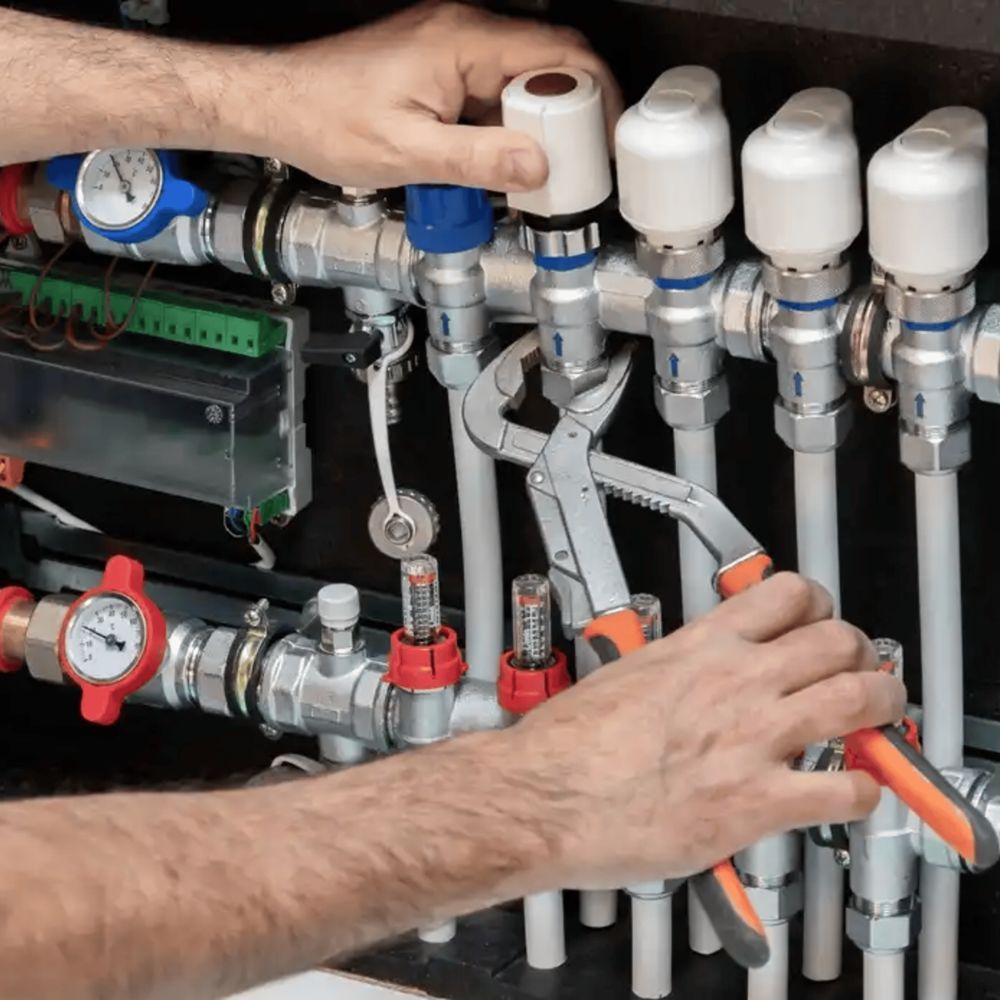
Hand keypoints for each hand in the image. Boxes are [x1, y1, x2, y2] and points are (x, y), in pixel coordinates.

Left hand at [240, 1, 621, 190]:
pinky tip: (504, 161)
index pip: (558, 54)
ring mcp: (452, 48)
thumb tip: (536, 165)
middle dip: (573, 115)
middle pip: (549, 64)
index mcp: (462, 41)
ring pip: (522, 81)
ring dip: (540, 125)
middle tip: (579, 163)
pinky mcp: (441, 68)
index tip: (609, 135)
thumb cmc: (326, 118)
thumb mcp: (407, 152)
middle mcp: (462, 33)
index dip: (596, 94)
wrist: (280, 104)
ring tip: (544, 170)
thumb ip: (477, 160)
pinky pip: (493, 92)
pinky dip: (508, 126)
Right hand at [504, 573, 905, 887]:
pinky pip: (844, 789)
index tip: (818, 622)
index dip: (818, 605)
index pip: (787, 594)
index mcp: (700, 648)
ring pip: (858, 698)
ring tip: (878, 719)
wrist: (543, 796)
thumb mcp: (624, 676)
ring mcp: (752, 739)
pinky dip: (862, 790)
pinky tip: (848, 792)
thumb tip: (688, 675)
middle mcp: (735, 682)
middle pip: (837, 639)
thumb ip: (674, 669)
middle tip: (858, 671)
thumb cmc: (567, 746)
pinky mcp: (755, 801)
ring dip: (882, 707)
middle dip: (860, 654)